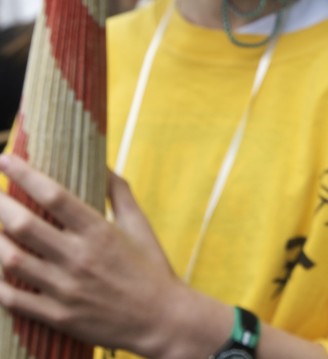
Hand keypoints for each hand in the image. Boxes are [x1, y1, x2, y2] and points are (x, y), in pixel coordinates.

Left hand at [0, 154, 188, 353]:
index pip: (53, 195)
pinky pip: (12, 299)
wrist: (162, 320)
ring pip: (11, 260)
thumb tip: (102, 165)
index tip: (5, 158)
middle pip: (22, 224)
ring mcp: (65, 289)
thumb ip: (119, 193)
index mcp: (99, 231)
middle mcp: (79, 258)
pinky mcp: (58, 316)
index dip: (24, 174)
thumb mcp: (140, 226)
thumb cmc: (151, 268)